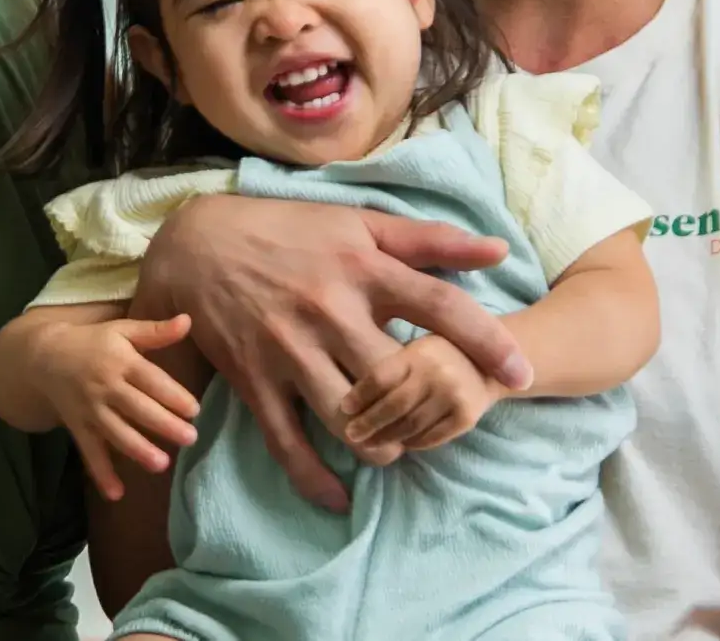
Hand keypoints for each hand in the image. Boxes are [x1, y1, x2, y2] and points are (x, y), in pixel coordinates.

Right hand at [32, 315, 202, 500]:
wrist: (44, 357)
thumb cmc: (93, 342)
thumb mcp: (122, 330)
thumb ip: (155, 331)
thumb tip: (188, 320)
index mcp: (120, 361)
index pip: (150, 380)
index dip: (172, 395)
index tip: (194, 409)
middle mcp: (106, 387)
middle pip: (138, 408)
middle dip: (164, 425)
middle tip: (190, 438)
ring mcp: (91, 410)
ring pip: (116, 433)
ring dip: (138, 450)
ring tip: (161, 464)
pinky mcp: (78, 428)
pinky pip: (90, 453)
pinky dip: (101, 474)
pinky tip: (116, 493)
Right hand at [135, 196, 528, 510]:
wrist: (196, 245)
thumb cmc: (290, 231)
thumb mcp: (358, 223)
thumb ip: (429, 241)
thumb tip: (498, 252)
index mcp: (363, 268)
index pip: (438, 306)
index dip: (485, 341)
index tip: (523, 372)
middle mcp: (329, 311)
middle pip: (397, 377)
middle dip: (429, 408)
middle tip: (447, 420)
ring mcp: (289, 351)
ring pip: (349, 420)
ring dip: (383, 447)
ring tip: (397, 446)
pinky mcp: (255, 382)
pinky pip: (288, 444)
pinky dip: (316, 479)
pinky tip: (341, 497)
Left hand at [338, 335, 509, 453]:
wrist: (492, 364)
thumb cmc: (442, 354)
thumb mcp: (416, 348)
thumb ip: (391, 367)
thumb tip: (354, 401)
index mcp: (419, 352)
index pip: (381, 376)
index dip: (360, 396)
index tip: (345, 408)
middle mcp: (437, 372)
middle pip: (394, 406)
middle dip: (368, 424)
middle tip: (351, 434)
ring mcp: (454, 396)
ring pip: (410, 426)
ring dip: (386, 437)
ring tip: (369, 442)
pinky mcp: (466, 418)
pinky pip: (430, 438)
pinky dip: (411, 443)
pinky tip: (399, 442)